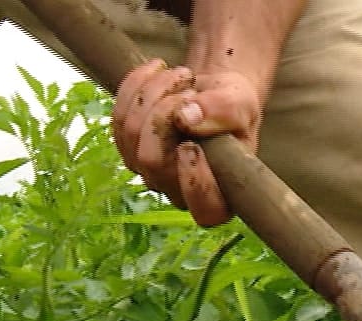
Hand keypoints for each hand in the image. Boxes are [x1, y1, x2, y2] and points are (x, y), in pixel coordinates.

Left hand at [111, 59, 262, 227]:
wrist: (212, 92)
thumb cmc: (234, 106)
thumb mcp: (242, 104)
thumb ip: (224, 112)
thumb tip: (187, 118)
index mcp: (218, 195)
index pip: (205, 211)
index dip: (194, 181)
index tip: (192, 146)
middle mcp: (178, 191)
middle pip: (153, 160)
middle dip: (166, 112)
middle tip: (190, 87)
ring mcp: (149, 171)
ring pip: (131, 132)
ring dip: (155, 92)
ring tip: (184, 75)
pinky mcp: (128, 147)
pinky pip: (119, 115)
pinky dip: (137, 85)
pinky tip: (158, 69)